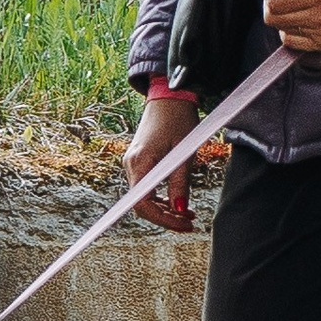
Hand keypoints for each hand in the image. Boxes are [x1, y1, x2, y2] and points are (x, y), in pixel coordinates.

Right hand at [125, 91, 201, 230]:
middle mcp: (131, 165)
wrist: (169, 95)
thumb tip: (180, 210)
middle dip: (166, 216)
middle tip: (189, 222)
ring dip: (166, 208)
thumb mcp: (184, 153)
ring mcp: (133, 163)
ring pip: (145, 196)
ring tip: (189, 214)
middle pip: (142, 203)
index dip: (162, 219)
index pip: (142, 204)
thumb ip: (180, 183)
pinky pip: (147, 186)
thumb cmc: (177, 118)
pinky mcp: (139, 160)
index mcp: (140, 162)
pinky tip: (178, 201)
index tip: (182, 224)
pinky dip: (162, 196)